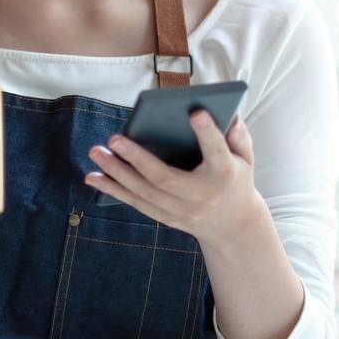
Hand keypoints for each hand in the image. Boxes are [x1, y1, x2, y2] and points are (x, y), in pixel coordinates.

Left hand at [82, 109, 262, 250]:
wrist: (232, 226)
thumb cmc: (235, 179)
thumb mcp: (245, 158)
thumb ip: (239, 136)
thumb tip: (230, 113)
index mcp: (225, 174)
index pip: (217, 152)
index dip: (207, 134)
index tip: (195, 113)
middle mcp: (200, 196)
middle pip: (165, 178)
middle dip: (137, 158)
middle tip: (113, 138)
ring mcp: (181, 211)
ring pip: (144, 193)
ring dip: (116, 173)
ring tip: (95, 153)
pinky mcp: (167, 219)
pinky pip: (137, 204)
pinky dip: (113, 190)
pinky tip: (93, 177)